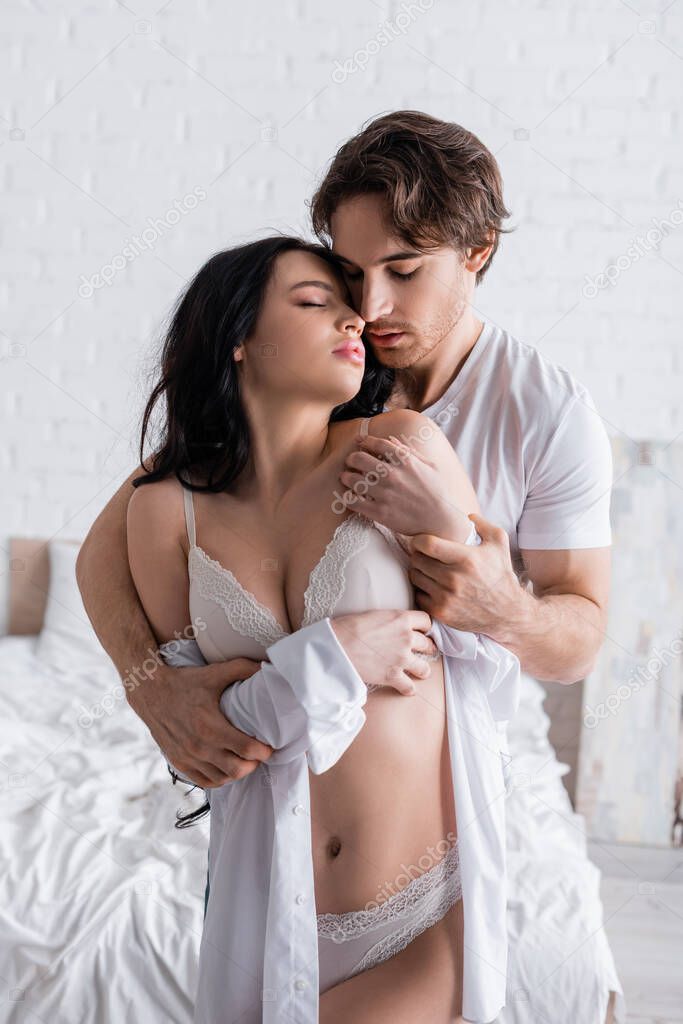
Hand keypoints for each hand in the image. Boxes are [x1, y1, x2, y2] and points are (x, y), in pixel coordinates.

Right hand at [129, 657, 273, 788]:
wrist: (150, 691)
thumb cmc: (186, 681)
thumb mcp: (215, 672)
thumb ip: (243, 668)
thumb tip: (267, 666)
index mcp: (211, 726)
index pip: (247, 749)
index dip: (264, 751)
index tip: (270, 746)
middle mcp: (199, 746)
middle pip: (237, 769)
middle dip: (254, 763)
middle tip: (260, 754)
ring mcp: (188, 757)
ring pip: (222, 778)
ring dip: (238, 772)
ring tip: (245, 761)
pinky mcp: (179, 762)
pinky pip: (205, 781)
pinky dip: (220, 779)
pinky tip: (227, 768)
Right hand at [330, 608, 437, 694]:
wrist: (337, 646)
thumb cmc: (349, 628)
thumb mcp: (375, 615)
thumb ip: (391, 621)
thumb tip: (392, 626)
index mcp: (401, 619)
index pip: (426, 621)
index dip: (426, 627)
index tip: (423, 631)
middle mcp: (406, 638)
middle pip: (428, 644)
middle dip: (427, 648)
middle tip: (423, 651)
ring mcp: (402, 658)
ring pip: (424, 668)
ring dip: (421, 670)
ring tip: (418, 671)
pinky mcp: (393, 676)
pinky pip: (410, 687)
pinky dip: (408, 689)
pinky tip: (405, 687)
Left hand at [339, 433, 471, 540]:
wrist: (441, 521)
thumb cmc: (439, 492)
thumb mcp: (430, 466)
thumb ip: (410, 451)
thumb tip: (391, 440)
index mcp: (405, 461)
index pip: (377, 443)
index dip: (365, 441)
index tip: (360, 443)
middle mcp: (392, 475)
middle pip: (359, 458)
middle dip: (351, 458)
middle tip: (351, 463)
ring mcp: (385, 494)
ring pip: (352, 479)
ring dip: (346, 477)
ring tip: (348, 479)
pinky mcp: (379, 512)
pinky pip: (353, 501)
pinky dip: (348, 497)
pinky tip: (351, 496)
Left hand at [408, 513, 521, 634]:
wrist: (507, 613)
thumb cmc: (500, 574)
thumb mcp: (499, 543)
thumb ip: (482, 524)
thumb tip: (464, 515)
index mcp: (466, 559)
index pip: (428, 544)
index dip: (419, 540)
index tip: (421, 541)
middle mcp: (454, 579)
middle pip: (417, 560)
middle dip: (418, 554)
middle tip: (425, 555)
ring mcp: (446, 597)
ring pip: (415, 576)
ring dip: (419, 571)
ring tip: (429, 569)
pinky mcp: (441, 612)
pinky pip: (418, 595)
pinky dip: (422, 590)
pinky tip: (433, 586)